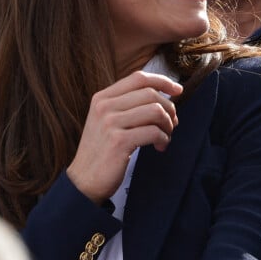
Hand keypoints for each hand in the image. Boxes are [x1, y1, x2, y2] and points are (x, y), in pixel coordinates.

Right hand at [66, 71, 181, 204]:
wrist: (83, 181)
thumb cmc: (102, 151)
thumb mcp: (107, 120)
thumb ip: (127, 105)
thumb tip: (163, 97)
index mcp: (103, 97)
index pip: (138, 78)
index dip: (162, 81)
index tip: (177, 89)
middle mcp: (105, 106)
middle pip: (150, 94)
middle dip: (169, 108)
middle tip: (172, 123)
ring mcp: (110, 123)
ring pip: (155, 111)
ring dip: (168, 124)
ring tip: (165, 136)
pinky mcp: (119, 142)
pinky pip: (154, 132)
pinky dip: (164, 139)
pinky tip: (160, 146)